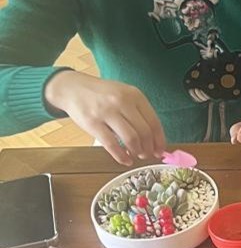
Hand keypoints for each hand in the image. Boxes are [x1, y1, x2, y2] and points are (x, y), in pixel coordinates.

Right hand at [44, 72, 165, 165]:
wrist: (73, 88)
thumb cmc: (102, 94)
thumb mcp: (124, 94)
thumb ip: (138, 111)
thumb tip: (154, 137)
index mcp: (134, 95)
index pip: (154, 122)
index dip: (159, 140)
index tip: (160, 150)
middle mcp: (122, 102)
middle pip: (144, 132)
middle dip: (149, 148)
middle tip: (148, 155)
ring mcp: (107, 112)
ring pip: (131, 139)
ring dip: (137, 152)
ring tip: (137, 156)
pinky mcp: (93, 123)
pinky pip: (111, 144)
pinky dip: (121, 156)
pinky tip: (125, 160)